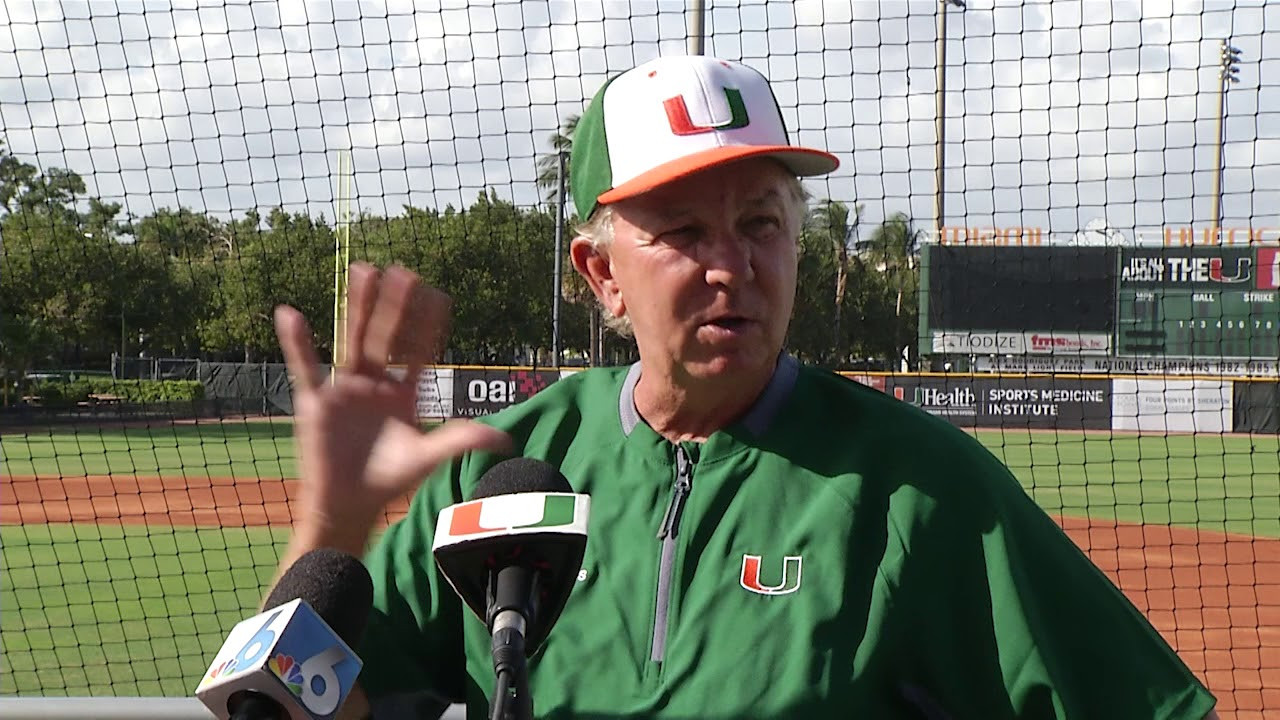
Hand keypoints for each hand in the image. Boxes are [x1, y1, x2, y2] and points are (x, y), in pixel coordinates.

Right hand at [274, 262, 510, 553]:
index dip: (427, 323)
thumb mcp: (429, 456)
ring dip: (359, 306)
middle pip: (387, 335)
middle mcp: (376, 383)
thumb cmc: (389, 480)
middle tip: (405, 271)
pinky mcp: (316, 400)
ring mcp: (346, 388)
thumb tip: (506, 438)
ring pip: (354, 338)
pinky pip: (305, 365)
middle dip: (396, 305)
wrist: (349, 504)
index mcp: (404, 392)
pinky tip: (291, 313)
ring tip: (365, 271)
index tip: (437, 293)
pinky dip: (298, 341)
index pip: (418, 349)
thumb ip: (463, 440)